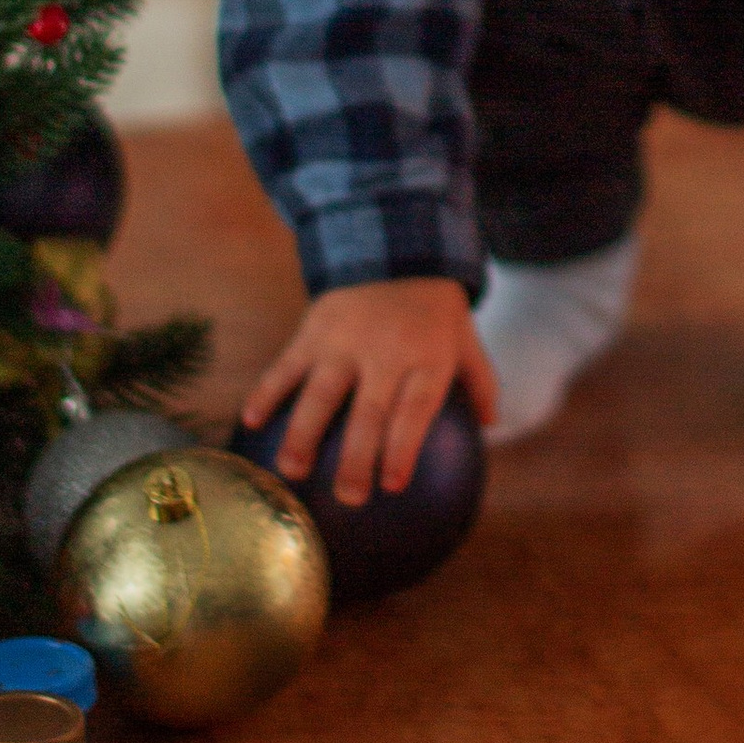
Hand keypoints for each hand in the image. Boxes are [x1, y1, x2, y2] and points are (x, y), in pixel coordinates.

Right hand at [239, 277, 497, 504]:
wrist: (394, 245)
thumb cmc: (433, 309)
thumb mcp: (465, 337)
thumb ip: (479, 381)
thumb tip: (492, 426)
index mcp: (426, 357)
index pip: (415, 410)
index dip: (403, 447)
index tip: (393, 485)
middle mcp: (385, 351)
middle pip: (368, 413)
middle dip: (356, 458)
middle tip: (348, 497)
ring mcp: (345, 340)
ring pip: (321, 393)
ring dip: (304, 433)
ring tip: (292, 470)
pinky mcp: (314, 327)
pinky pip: (288, 363)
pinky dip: (268, 390)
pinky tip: (251, 420)